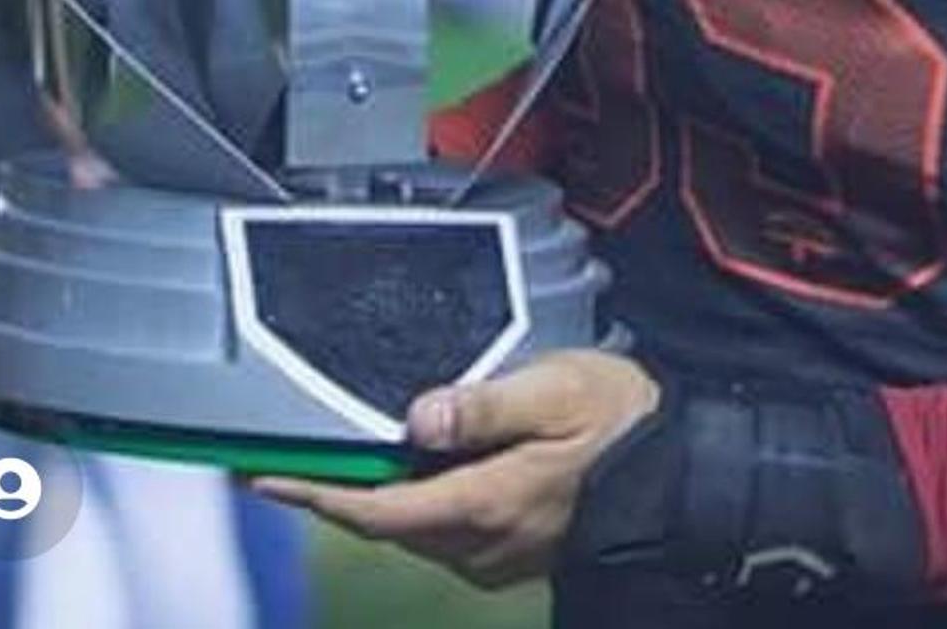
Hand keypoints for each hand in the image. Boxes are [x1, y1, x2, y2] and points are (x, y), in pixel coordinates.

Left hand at [253, 352, 660, 589]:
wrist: (680, 478)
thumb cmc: (622, 424)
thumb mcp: (558, 390)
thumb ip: (486, 404)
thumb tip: (417, 417)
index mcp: (483, 504)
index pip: (378, 509)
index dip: (319, 495)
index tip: (266, 479)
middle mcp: (478, 545)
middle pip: (388, 522)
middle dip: (341, 492)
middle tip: (297, 456)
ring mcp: (495, 556)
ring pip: (416, 529)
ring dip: (382, 496)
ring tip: (354, 454)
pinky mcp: (510, 554)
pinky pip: (446, 532)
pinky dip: (421, 503)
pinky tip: (425, 469)